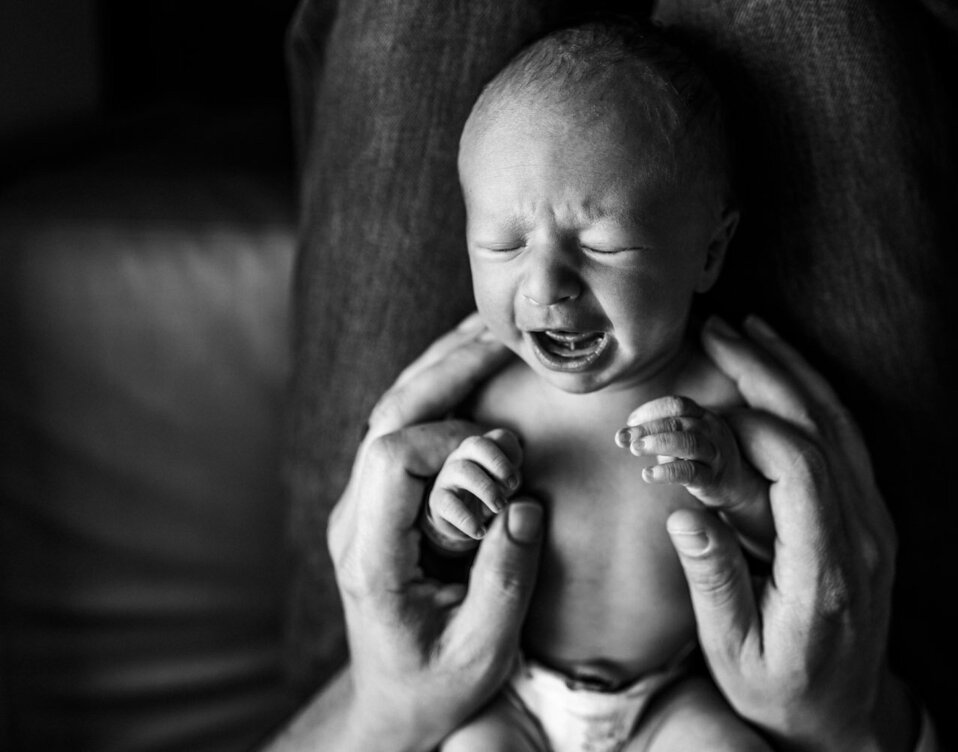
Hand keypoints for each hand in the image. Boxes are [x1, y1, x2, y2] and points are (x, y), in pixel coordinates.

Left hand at [269, 314, 542, 751]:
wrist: (393, 703)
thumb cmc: (436, 685)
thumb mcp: (482, 652)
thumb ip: (505, 581)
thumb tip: (525, 505)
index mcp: (371, 558)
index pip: (393, 460)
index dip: (452, 440)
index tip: (505, 460)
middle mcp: (354, 522)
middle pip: (387, 417)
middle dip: (447, 372)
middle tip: (503, 339)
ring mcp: (361, 507)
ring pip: (390, 411)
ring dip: (442, 368)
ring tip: (489, 330)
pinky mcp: (380, 501)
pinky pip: (402, 428)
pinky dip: (439, 390)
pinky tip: (471, 363)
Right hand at [424, 428, 522, 550]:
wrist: (460, 517)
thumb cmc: (489, 494)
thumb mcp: (506, 488)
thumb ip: (516, 491)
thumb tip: (528, 509)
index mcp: (486, 450)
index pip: (500, 438)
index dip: (512, 453)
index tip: (516, 479)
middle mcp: (465, 457)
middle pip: (477, 444)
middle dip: (498, 463)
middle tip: (513, 485)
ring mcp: (449, 476)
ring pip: (463, 470)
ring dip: (486, 488)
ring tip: (500, 506)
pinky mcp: (439, 499)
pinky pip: (448, 503)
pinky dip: (467, 519)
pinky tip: (481, 531)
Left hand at [616, 395, 772, 557]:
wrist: (736, 485)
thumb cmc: (699, 457)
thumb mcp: (682, 440)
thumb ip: (658, 434)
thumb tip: (623, 435)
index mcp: (703, 416)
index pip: (678, 404)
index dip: (652, 410)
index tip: (630, 421)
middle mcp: (711, 431)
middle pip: (679, 421)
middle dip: (648, 427)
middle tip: (623, 437)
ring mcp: (714, 455)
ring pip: (688, 442)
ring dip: (657, 443)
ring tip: (634, 449)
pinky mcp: (712, 479)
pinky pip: (689, 472)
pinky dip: (666, 472)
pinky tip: (647, 474)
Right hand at [664, 315, 913, 751]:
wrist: (846, 716)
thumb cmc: (782, 691)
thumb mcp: (736, 654)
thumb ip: (714, 581)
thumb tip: (682, 512)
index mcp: (826, 571)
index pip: (799, 470)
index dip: (749, 426)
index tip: (698, 408)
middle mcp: (862, 536)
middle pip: (821, 429)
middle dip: (767, 371)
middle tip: (718, 330)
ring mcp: (874, 522)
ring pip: (840, 424)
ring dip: (792, 371)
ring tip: (749, 330)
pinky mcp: (870, 517)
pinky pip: (847, 440)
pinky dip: (814, 396)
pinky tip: (786, 372)